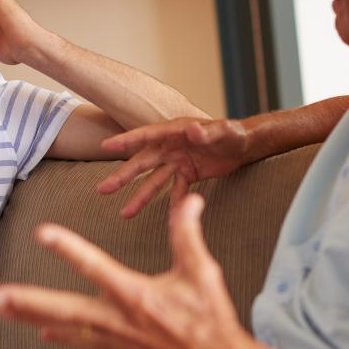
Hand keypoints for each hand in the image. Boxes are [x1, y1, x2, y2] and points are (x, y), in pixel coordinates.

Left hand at [0, 194, 279, 348]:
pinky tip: (38, 330)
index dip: (68, 249)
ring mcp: (115, 336)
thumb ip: (189, 233)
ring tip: (0, 308)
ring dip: (30, 316)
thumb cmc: (210, 318)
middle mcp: (118, 318)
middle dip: (29, 302)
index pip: (95, 267)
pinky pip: (81, 340)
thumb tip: (190, 198)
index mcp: (136, 296)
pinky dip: (59, 335)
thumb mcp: (202, 272)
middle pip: (65, 309)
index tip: (42, 233)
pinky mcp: (118, 347)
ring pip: (64, 326)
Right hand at [97, 118, 251, 217]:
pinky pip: (176, 190)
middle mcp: (171, 147)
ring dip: (140, 197)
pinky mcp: (188, 174)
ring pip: (154, 181)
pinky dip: (172, 203)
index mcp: (175, 132)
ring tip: (124, 213)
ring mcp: (178, 161)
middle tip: (103, 189)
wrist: (245, 144)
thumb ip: (207, 132)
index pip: (146, 136)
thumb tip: (192, 130)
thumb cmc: (233, 132)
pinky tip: (165, 218)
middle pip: (142, 163)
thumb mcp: (222, 132)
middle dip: (123, 177)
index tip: (106, 146)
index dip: (126, 141)